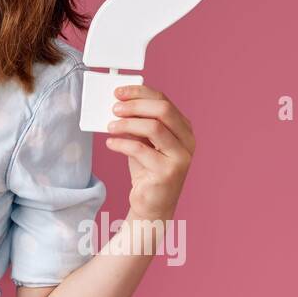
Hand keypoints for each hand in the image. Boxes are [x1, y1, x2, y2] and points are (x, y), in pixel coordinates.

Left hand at [104, 84, 194, 221]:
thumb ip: (139, 123)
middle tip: (114, 108)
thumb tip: (119, 104)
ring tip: (110, 127)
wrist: (152, 204)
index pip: (164, 100)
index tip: (119, 92)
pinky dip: (122, 143)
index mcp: (184, 128)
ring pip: (154, 127)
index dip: (140, 93)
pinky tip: (111, 143)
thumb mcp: (144, 141)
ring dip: (127, 123)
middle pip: (163, 110)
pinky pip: (141, 150)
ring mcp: (181, 157)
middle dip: (135, 105)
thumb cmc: (147, 169)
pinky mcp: (168, 172)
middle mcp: (187, 141)